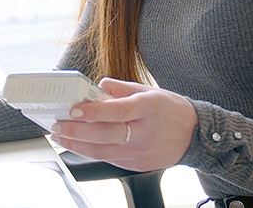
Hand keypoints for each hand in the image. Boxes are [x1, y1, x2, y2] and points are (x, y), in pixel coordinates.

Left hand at [48, 78, 197, 171]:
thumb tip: (95, 88)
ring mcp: (141, 151)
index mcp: (148, 108)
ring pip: (103, 151)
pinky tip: (77, 145)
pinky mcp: (138, 165)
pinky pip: (110, 159)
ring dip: (77, 144)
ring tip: (60, 136)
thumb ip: (120, 89)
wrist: (194, 134)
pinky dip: (90, 151)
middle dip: (77, 131)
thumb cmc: (169, 109)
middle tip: (57, 125)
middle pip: (106, 134)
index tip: (73, 109)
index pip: (118, 111)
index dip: (94, 111)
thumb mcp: (148, 90)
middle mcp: (145, 131)